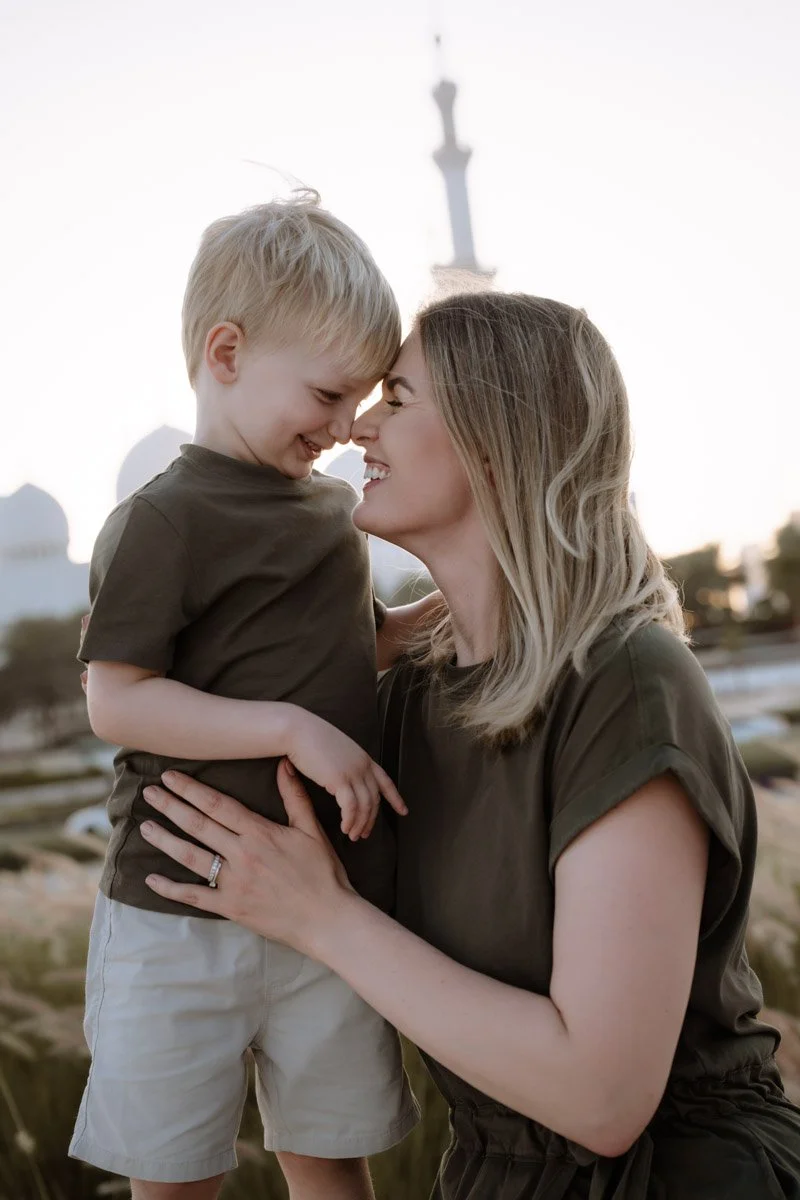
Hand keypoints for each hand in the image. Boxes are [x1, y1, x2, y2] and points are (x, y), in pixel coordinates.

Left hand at [141, 762, 355, 954]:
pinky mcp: (230, 907)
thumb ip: (295, 796)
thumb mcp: (312, 830)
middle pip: (198, 825)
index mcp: (260, 832)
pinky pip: (194, 896)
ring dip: (165, 840)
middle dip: (171, 806)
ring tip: (145, 826)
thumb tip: (284, 763)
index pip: (217, 804)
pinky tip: (152, 879)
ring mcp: (234, 882)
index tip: (172, 777)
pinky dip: (171, 888)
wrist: (328, 918)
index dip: (191, 789)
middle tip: (149, 792)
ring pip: (191, 857)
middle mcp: (242, 854)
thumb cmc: (323, 873)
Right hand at [285, 709, 405, 840]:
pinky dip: (349, 820)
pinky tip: (345, 828)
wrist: (297, 730)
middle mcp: (363, 765)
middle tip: (364, 834)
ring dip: (360, 824)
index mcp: (363, 757)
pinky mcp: (340, 779)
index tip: (403, 810)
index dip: (395, 798)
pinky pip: (351, 807)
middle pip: (375, 798)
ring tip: (352, 835)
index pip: (386, 781)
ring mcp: (353, 772)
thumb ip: (345, 763)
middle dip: (371, 819)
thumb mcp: (336, 750)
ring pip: (365, 806)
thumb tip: (342, 776)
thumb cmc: (309, 738)